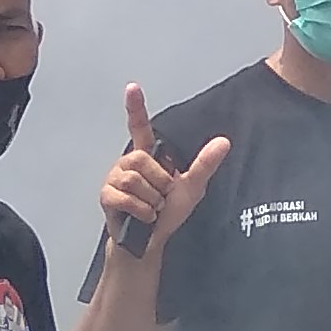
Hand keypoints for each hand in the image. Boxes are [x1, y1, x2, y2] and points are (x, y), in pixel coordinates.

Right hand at [101, 86, 230, 251]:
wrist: (150, 242)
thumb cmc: (167, 213)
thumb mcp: (191, 187)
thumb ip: (205, 164)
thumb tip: (224, 142)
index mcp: (147, 156)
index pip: (140, 126)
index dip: (136, 107)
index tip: (132, 88)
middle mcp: (127, 163)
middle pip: (141, 158)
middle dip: (158, 182)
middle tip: (161, 197)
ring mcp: (114, 179)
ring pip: (134, 179)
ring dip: (150, 199)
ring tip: (152, 208)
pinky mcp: (107, 196)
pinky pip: (126, 197)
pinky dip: (141, 210)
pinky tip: (143, 216)